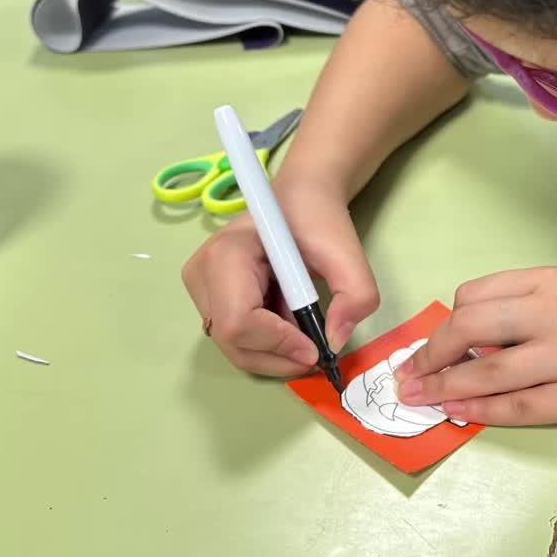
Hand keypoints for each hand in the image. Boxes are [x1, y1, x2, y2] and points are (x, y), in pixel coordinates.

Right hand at [182, 172, 378, 375]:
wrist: (301, 199)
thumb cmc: (317, 219)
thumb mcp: (348, 252)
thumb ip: (355, 295)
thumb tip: (334, 342)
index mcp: (227, 253)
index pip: (238, 321)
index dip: (277, 343)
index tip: (315, 348)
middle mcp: (202, 273)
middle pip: (232, 342)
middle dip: (278, 356)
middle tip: (316, 353)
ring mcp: (200, 288)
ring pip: (234, 346)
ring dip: (275, 351)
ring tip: (304, 326)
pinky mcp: (208, 299)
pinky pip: (236, 338)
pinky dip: (268, 343)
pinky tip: (289, 322)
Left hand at [391, 268, 556, 429]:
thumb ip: (545, 305)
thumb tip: (489, 332)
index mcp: (556, 280)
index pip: (479, 293)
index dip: (450, 319)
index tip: (439, 339)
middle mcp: (554, 312)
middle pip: (468, 326)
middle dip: (431, 353)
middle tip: (411, 373)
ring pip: (484, 371)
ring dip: (442, 387)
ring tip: (417, 398)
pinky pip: (515, 406)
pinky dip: (480, 411)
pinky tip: (459, 414)